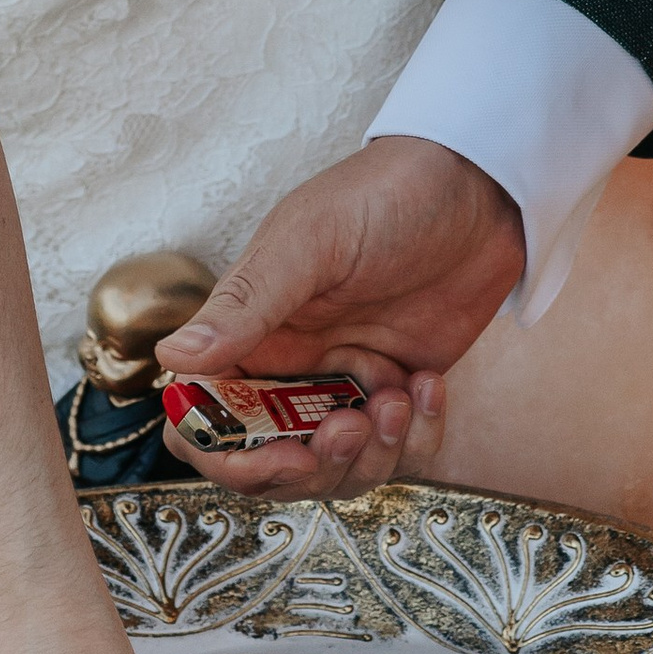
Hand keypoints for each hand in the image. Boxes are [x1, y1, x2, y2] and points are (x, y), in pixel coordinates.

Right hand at [155, 136, 524, 498]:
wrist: (480, 184)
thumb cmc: (385, 194)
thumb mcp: (311, 241)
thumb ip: (246, 304)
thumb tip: (172, 357)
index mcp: (251, 333)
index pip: (206, 422)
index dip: (227, 456)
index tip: (274, 456)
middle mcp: (292, 368)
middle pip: (274, 464)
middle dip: (310, 466)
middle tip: (350, 428)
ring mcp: (349, 382)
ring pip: (340, 469)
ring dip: (369, 454)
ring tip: (398, 396)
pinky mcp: (402, 390)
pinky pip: (401, 451)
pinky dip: (418, 436)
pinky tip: (429, 385)